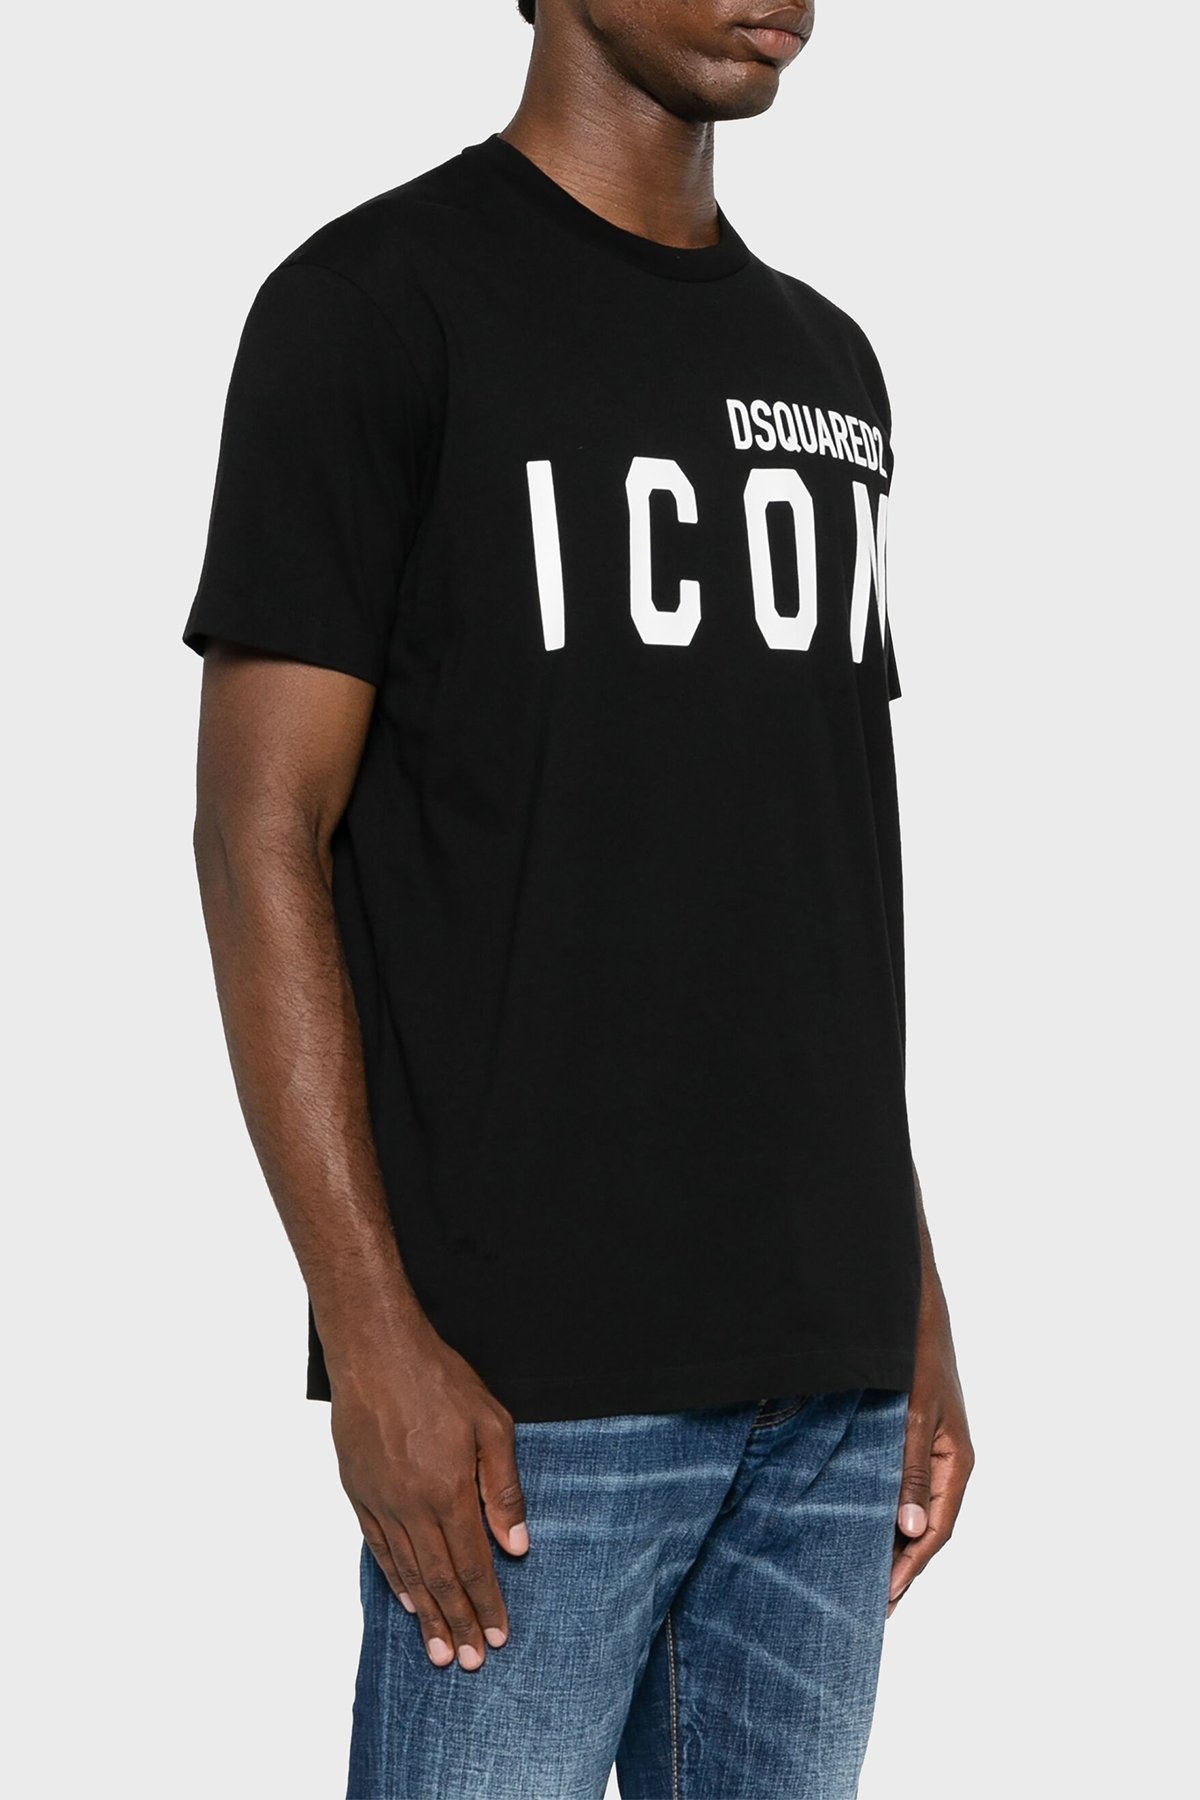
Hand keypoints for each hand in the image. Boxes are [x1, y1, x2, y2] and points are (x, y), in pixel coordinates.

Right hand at [328, 1319, 528, 1670]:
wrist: (375, 1350)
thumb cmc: (439, 1379)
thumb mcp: (491, 1424)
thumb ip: (503, 1488)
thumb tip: (516, 1545)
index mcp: (449, 1491)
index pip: (473, 1563)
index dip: (486, 1603)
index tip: (498, 1636)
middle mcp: (412, 1505)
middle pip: (438, 1578)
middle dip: (457, 1622)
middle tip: (470, 1661)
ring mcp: (381, 1501)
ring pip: (406, 1571)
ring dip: (425, 1613)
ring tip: (439, 1649)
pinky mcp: (358, 1490)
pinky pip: (377, 1546)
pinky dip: (393, 1578)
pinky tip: (406, 1598)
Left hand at [889, 1266, 973, 1616]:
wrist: (906, 1300)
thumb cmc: (915, 1352)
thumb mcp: (914, 1413)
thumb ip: (911, 1470)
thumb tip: (913, 1531)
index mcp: (956, 1461)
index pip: (937, 1530)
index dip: (911, 1566)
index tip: (884, 1598)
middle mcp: (945, 1459)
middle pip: (924, 1525)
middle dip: (900, 1563)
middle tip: (868, 1604)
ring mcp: (927, 1447)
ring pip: (908, 1506)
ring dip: (889, 1539)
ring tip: (860, 1575)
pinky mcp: (907, 1433)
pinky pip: (895, 1482)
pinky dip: (879, 1507)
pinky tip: (854, 1519)